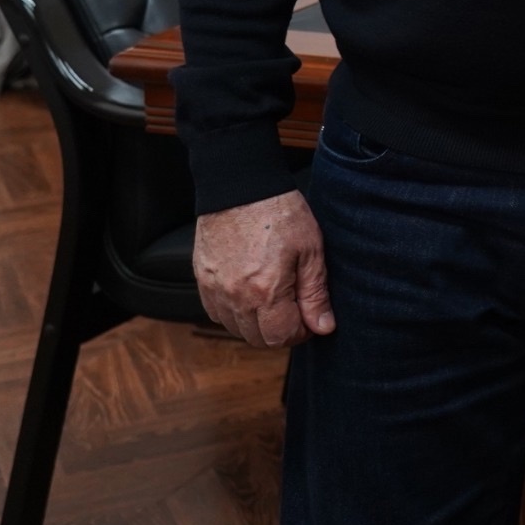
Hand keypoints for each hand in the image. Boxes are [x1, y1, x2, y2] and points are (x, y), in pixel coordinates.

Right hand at [193, 189, 333, 347]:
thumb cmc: (280, 213)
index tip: (310, 318)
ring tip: (274, 298)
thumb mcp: (310, 250)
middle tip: (295, 310)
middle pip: (256, 338)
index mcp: (265, 291)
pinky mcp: (202, 280)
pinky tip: (250, 293)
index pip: (280, 337)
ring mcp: (214, 290)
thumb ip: (315, 293)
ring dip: (256, 323)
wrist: (241, 186)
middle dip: (279, 331)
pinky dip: (234, 312)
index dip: (300, 333)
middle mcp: (234, 297)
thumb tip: (323, 327)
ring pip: (235, 328)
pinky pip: (216, 313)